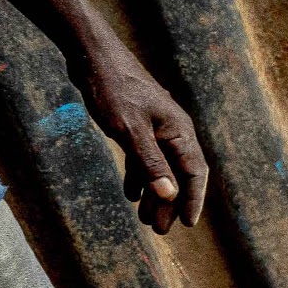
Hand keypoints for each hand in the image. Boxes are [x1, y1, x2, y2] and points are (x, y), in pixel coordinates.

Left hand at [77, 35, 207, 233]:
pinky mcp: (136, 125)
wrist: (93, 57)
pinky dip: (139, 177)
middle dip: (169, 203)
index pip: (194, 173)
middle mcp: (172, 131)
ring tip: (144, 219)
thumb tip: (170, 194)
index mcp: (179, 132)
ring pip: (159, 168)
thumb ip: (151, 163)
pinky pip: (144, 158)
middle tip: (159, 230)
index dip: (192, 200)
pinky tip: (131, 194)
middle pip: (177, 174)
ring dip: (153, 194)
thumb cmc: (114, 90)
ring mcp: (154, 128)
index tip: (187, 224)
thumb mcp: (130, 130)